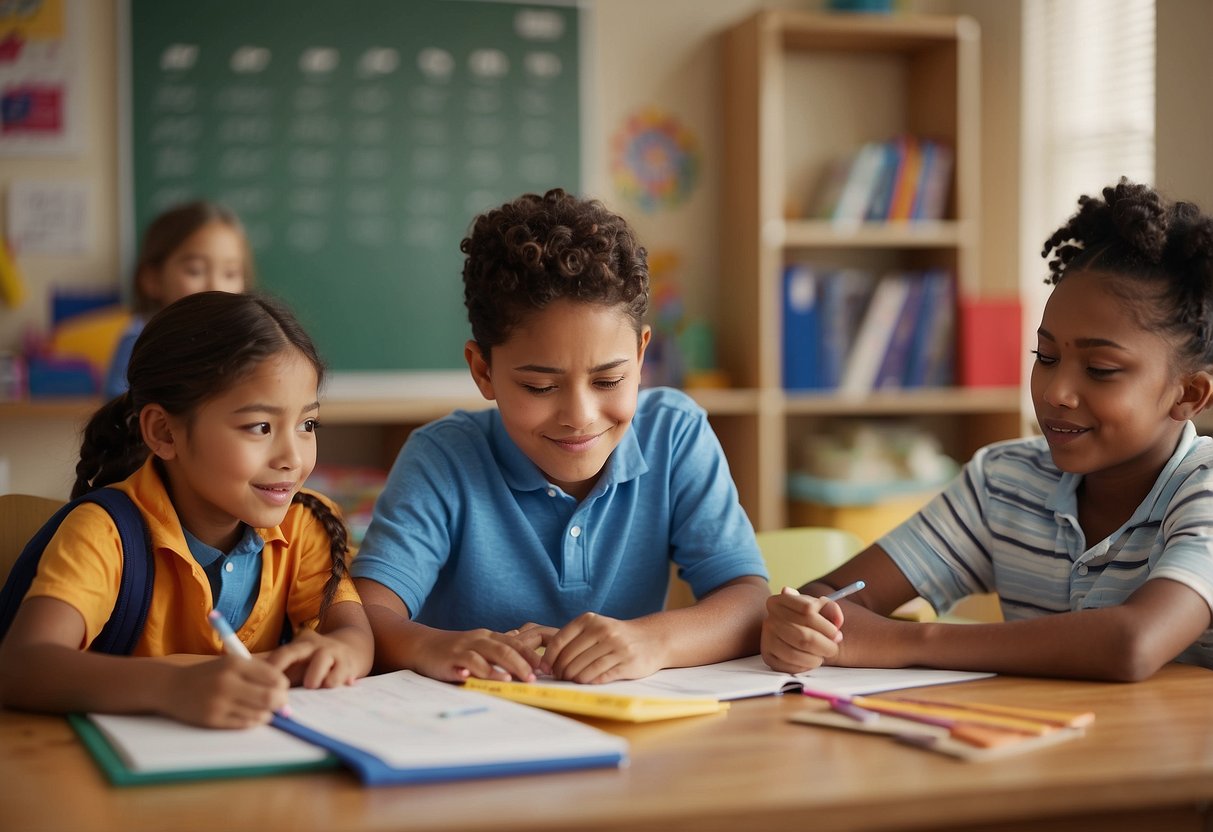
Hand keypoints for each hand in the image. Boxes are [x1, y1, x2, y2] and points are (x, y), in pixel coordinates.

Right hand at [161, 655, 288, 728]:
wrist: (171, 687)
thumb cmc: (208, 674)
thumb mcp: (231, 663)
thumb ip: (257, 672)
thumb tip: (284, 689)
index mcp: (234, 664)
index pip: (273, 677)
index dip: (283, 686)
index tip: (282, 689)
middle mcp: (227, 682)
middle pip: (270, 697)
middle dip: (280, 702)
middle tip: (280, 704)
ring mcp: (219, 702)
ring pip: (259, 714)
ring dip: (267, 714)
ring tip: (263, 710)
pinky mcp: (212, 719)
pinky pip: (244, 724)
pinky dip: (253, 721)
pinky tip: (250, 715)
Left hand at [264, 629, 361, 688]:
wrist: (352, 650)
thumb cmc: (316, 661)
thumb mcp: (298, 660)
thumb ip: (273, 665)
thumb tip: (241, 668)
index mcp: (299, 646)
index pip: (281, 653)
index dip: (270, 667)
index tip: (259, 683)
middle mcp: (314, 646)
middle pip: (295, 651)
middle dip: (281, 664)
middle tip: (280, 686)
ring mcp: (332, 653)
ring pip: (322, 659)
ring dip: (315, 674)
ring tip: (312, 685)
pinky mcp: (347, 665)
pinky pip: (340, 673)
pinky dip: (335, 681)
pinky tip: (333, 685)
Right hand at [414, 627, 545, 682]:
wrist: (422, 645)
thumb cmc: (454, 648)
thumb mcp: (478, 644)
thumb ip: (498, 645)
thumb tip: (521, 640)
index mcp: (489, 637)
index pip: (515, 643)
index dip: (531, 655)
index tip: (546, 668)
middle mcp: (479, 640)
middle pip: (505, 649)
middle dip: (522, 663)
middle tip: (534, 677)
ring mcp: (465, 648)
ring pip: (488, 654)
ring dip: (502, 667)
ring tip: (514, 679)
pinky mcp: (451, 658)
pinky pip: (466, 663)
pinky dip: (475, 670)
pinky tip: (483, 679)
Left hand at [540, 612, 661, 683]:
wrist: (652, 638)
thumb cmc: (616, 636)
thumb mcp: (596, 627)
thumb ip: (574, 639)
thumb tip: (548, 662)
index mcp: (590, 620)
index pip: (559, 641)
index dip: (548, 658)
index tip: (545, 668)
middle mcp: (603, 631)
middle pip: (570, 657)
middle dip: (561, 671)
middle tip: (559, 678)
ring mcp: (616, 647)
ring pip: (584, 669)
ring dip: (573, 679)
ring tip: (571, 681)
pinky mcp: (627, 662)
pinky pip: (600, 676)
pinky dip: (589, 682)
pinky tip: (586, 682)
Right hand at [760, 587, 844, 673]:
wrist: (791, 630)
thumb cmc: (807, 619)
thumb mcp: (819, 607)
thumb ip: (831, 608)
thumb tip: (836, 621)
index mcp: (780, 601)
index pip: (807, 610)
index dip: (827, 625)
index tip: (836, 633)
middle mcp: (770, 619)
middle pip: (804, 636)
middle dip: (825, 646)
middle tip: (833, 648)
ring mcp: (767, 639)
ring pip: (797, 654)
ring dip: (816, 658)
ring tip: (822, 654)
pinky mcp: (768, 657)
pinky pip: (791, 667)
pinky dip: (806, 666)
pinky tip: (810, 660)